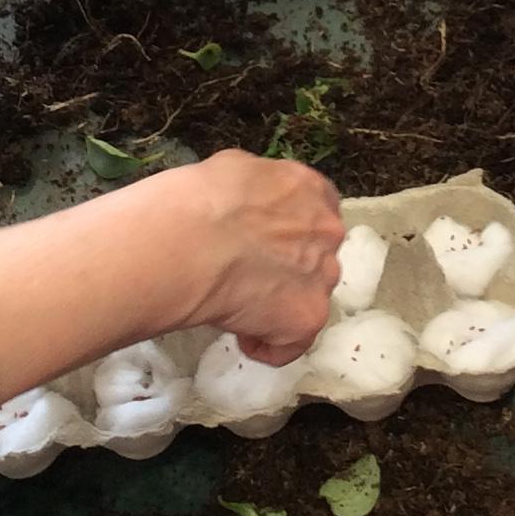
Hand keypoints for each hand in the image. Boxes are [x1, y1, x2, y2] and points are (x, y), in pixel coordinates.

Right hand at [153, 149, 347, 359]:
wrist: (187, 242)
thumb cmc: (194, 202)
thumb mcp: (228, 170)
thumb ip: (255, 191)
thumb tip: (248, 203)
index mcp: (308, 188)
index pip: (313, 214)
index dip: (286, 234)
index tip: (258, 244)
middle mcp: (327, 229)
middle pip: (316, 257)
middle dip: (285, 270)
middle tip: (244, 276)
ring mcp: (323, 276)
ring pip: (308, 298)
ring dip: (278, 305)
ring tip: (236, 307)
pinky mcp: (308, 317)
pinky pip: (292, 342)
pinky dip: (267, 345)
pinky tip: (239, 335)